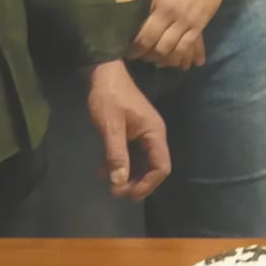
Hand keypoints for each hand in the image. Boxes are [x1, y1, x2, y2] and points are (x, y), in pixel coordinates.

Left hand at [85, 60, 170, 198]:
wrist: (103, 73)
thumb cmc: (109, 97)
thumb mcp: (111, 127)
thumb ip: (116, 154)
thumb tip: (119, 183)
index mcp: (155, 133)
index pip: (161, 167)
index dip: (146, 184)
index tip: (125, 192)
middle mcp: (154, 136)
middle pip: (154, 168)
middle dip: (137, 183)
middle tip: (115, 191)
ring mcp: (144, 135)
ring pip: (143, 164)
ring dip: (129, 176)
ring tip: (109, 184)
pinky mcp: (134, 134)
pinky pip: (133, 156)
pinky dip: (122, 165)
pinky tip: (104, 171)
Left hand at [103, 0, 224, 69]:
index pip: (136, 26)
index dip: (128, 41)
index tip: (122, 46)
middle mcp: (168, 10)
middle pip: (150, 42)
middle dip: (140, 52)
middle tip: (134, 55)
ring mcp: (185, 19)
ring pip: (167, 48)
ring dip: (157, 57)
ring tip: (151, 57)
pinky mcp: (199, 24)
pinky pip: (186, 47)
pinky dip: (176, 57)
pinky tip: (170, 58)